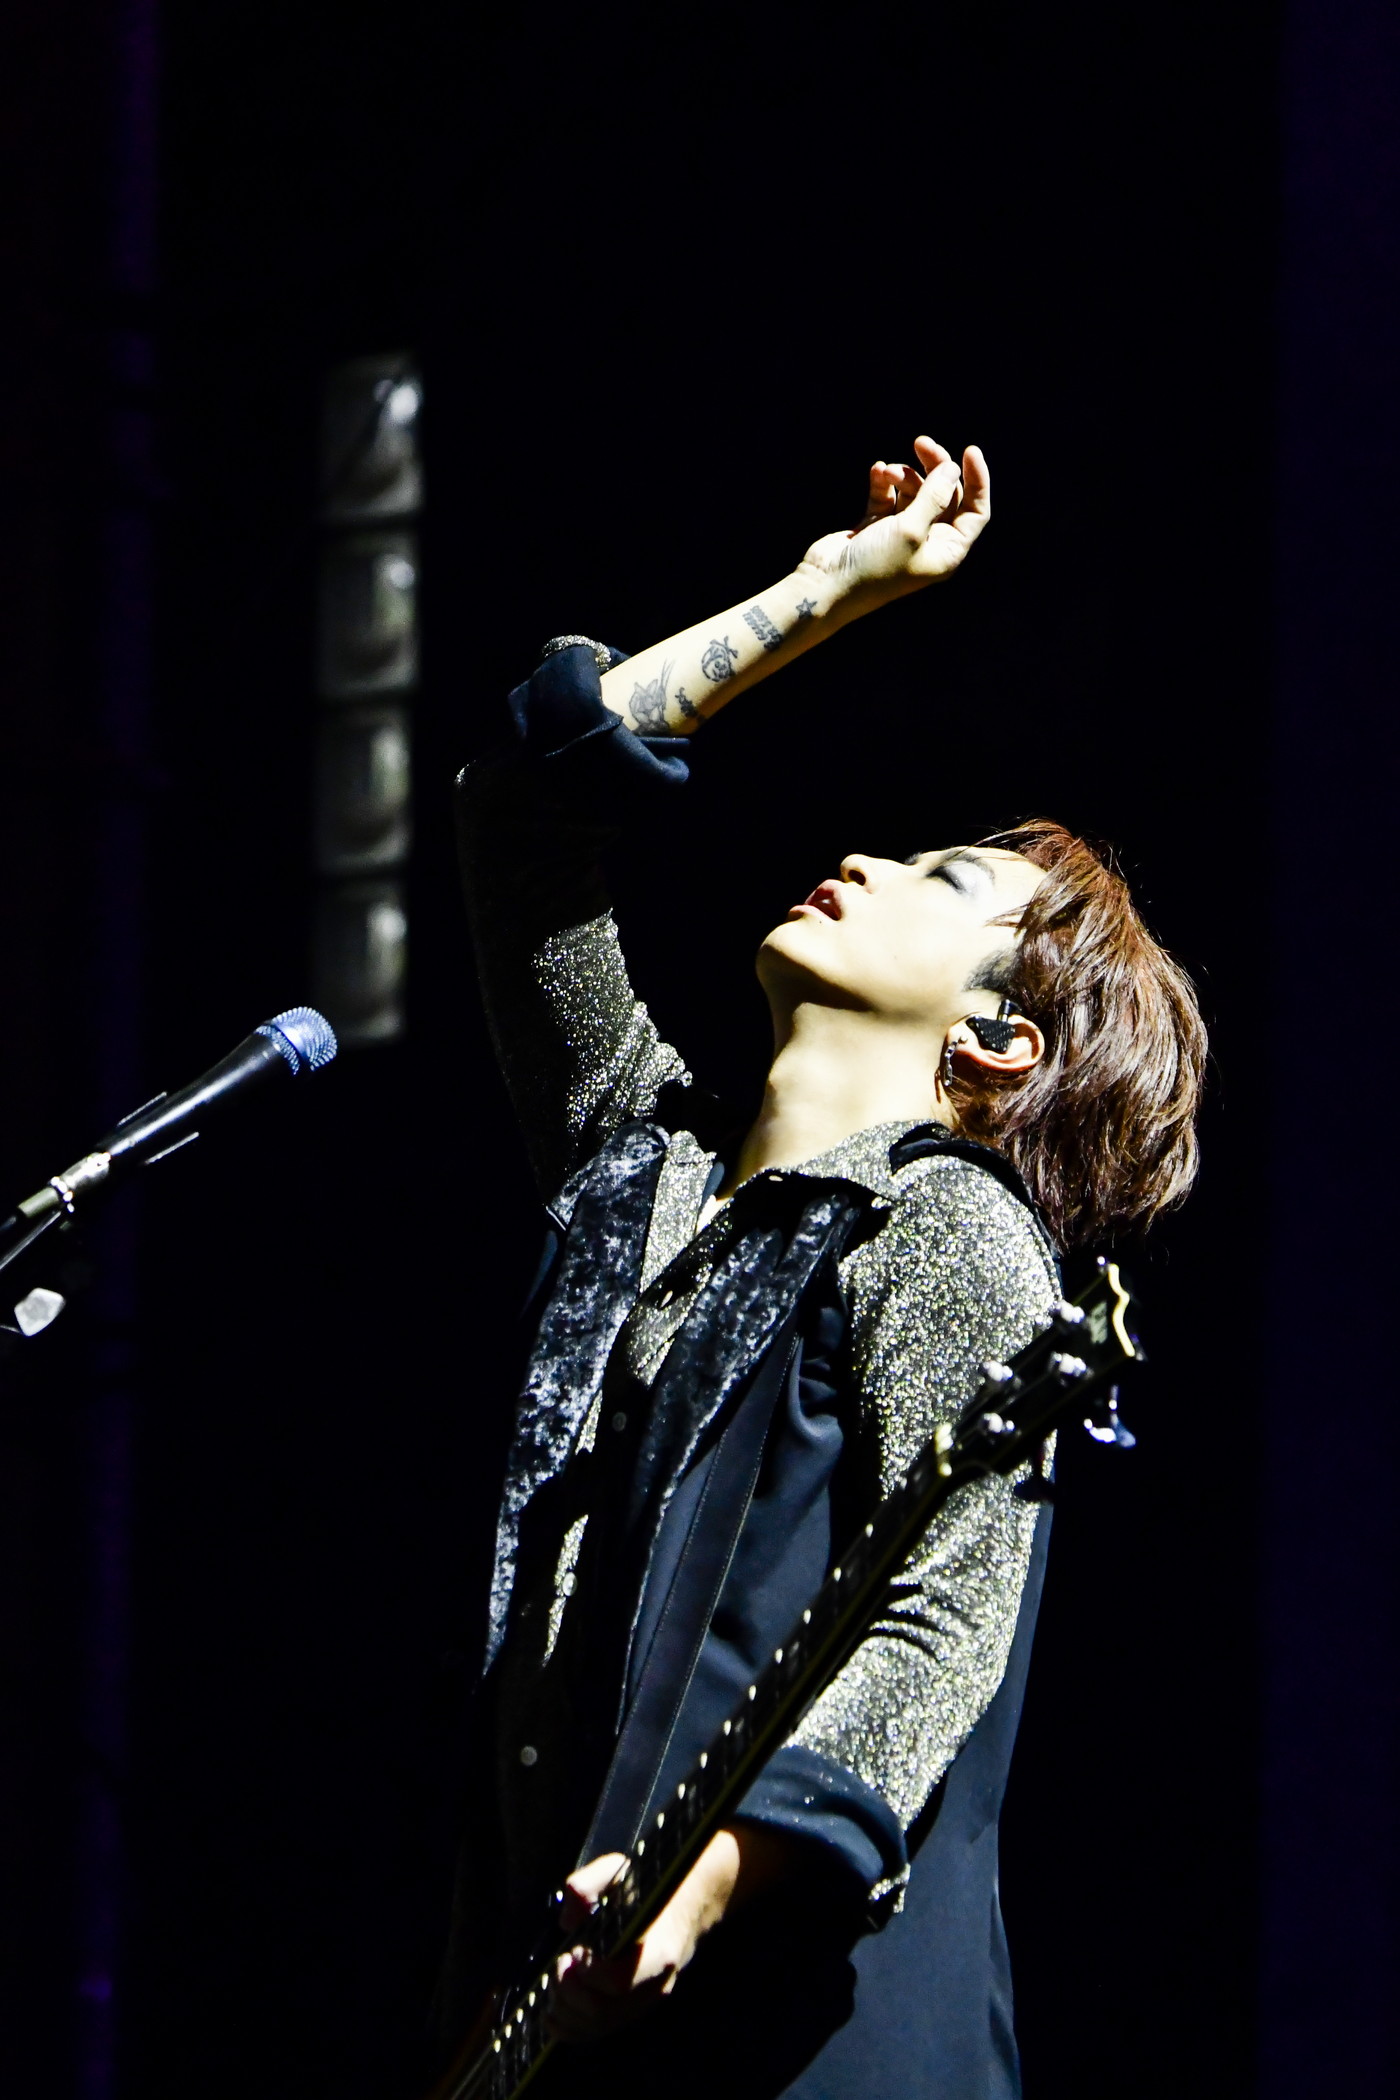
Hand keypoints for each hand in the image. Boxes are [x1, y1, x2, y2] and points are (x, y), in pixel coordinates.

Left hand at [547, 1825, 795, 2043]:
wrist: (683, 1906)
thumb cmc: (646, 1888)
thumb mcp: (619, 1870)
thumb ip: (589, 1884)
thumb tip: (566, 1921)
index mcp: (658, 1951)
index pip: (619, 1982)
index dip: (588, 1972)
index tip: (575, 1950)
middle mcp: (654, 1987)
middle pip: (601, 2010)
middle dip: (568, 1990)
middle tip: (560, 1962)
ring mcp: (643, 2004)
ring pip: (596, 2027)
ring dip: (564, 2009)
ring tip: (556, 1979)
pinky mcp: (630, 2012)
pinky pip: (596, 2034)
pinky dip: (568, 2029)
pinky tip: (551, 2012)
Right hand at [800, 435, 989, 603]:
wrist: (827, 585)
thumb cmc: (875, 567)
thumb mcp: (912, 530)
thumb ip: (934, 496)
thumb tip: (951, 468)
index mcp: (947, 551)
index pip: (975, 511)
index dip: (977, 481)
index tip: (969, 451)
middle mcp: (928, 542)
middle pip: (945, 494)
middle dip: (935, 467)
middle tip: (921, 443)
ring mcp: (901, 534)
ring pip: (915, 491)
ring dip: (903, 475)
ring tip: (887, 471)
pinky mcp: (876, 526)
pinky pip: (888, 495)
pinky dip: (884, 482)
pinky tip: (876, 471)